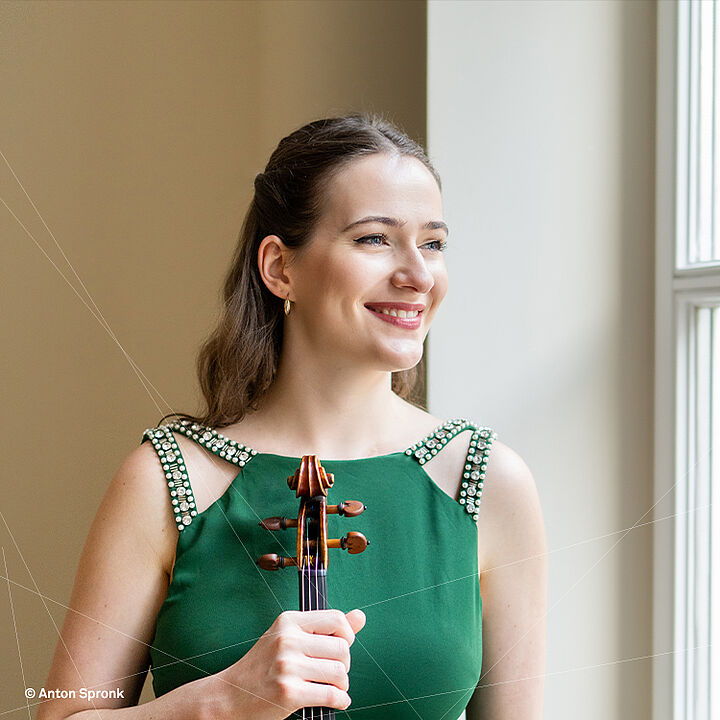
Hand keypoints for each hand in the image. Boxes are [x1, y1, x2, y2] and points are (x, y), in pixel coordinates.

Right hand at [210, 608, 366, 718]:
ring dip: (342, 685)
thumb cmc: (262, 666)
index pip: (336, 619)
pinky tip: (335, 700)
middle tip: (334, 673)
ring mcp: (287, 666)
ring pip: (339, 672)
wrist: (229, 696)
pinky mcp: (288, 692)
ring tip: (332, 687)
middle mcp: (288, 639)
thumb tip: (361, 616)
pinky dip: (340, 701)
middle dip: (345, 665)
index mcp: (289, 621)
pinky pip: (331, 695)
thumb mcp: (289, 638)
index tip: (342, 647)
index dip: (347, 635)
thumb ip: (326, 628)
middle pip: (342, 648)